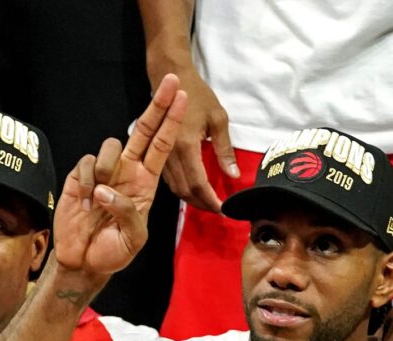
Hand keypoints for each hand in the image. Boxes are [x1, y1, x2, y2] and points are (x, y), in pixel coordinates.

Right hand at [53, 74, 185, 278]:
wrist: (83, 261)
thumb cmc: (113, 252)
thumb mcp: (133, 238)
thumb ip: (127, 213)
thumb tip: (106, 189)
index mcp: (146, 183)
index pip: (162, 146)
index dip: (173, 121)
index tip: (184, 98)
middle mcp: (127, 172)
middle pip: (143, 130)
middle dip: (158, 105)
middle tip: (172, 81)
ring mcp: (104, 172)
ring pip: (110, 146)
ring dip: (108, 168)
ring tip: (100, 199)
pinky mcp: (81, 176)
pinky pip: (87, 163)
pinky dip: (88, 183)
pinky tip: (86, 203)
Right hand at [152, 62, 238, 211]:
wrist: (170, 79)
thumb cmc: (197, 95)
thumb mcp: (218, 118)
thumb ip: (225, 150)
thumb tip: (233, 175)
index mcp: (186, 146)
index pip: (198, 183)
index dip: (211, 200)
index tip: (224, 209)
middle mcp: (170, 155)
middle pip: (185, 191)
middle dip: (202, 204)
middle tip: (218, 210)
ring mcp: (161, 155)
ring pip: (175, 188)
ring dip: (192, 200)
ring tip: (209, 203)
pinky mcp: (158, 154)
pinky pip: (170, 180)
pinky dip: (183, 190)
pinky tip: (195, 191)